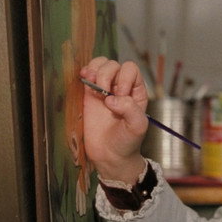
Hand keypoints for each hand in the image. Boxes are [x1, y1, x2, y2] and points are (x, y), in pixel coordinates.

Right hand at [80, 57, 148, 184]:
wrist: (110, 156)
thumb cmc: (127, 141)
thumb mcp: (137, 127)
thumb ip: (130, 109)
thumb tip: (111, 98)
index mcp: (136, 91)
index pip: (130, 69)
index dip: (124, 78)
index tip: (120, 96)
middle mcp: (121, 86)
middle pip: (114, 65)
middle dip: (107, 75)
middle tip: (104, 95)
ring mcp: (104, 89)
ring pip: (100, 65)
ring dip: (95, 71)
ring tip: (92, 85)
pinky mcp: (89, 95)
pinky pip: (87, 74)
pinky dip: (85, 72)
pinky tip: (84, 78)